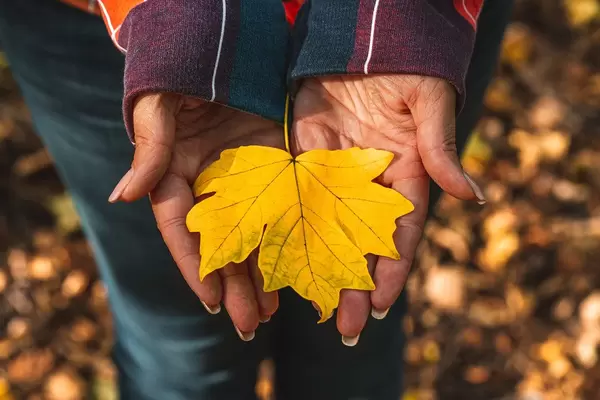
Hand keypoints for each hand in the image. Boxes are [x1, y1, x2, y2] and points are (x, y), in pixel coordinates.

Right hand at [109, 93, 283, 339]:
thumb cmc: (182, 72)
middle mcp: (209, 187)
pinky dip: (284, 241)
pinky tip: (294, 268)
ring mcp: (243, 182)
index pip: (183, 230)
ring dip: (260, 275)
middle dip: (234, 286)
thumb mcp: (161, 106)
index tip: (214, 301)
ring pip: (251, 236)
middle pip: (220, 245)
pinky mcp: (274, 170)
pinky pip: (279, 212)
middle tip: (251, 325)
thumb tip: (123, 196)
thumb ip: (150, 150)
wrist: (222, 45)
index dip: (196, 266)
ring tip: (272, 311)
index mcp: (175, 176)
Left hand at [292, 75, 484, 344]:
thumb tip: (471, 196)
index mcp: (406, 175)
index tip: (379, 304)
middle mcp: (369, 183)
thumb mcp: (429, 103)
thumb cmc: (407, 67)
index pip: (400, 232)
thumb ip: (440, 149)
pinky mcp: (303, 157)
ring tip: (309, 309)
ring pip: (325, 228)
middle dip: (354, 284)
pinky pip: (294, 197)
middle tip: (344, 328)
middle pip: (362, 242)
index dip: (391, 269)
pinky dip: (287, 229)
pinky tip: (277, 259)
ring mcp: (334, 173)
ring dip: (319, 267)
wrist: (363, 38)